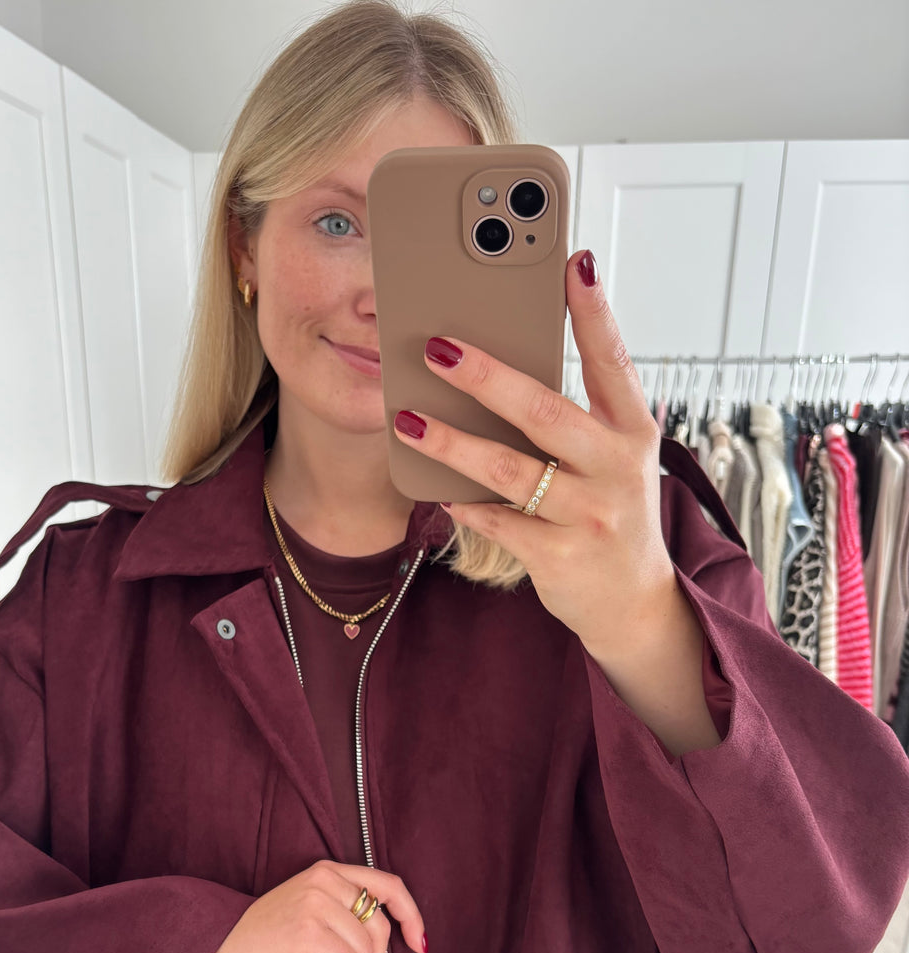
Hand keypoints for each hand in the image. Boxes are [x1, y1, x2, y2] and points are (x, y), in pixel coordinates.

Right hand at [187, 859, 425, 952]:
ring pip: (367, 949)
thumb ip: (344, 916)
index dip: (410, 914)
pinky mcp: (307, 934)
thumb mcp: (308, 912)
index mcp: (326, 872)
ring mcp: (314, 905)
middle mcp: (323, 881)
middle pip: (379, 925)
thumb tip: (387, 943)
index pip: (387, 885)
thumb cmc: (262, 942)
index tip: (418, 943)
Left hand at [392, 249, 675, 655]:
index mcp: (631, 430)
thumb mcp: (611, 458)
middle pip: (543, 410)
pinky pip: (500, 523)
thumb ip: (576, 413)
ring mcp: (590, 514)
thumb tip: (507, 361)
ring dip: (452, 442)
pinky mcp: (561, 556)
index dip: (592, 311)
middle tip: (436, 346)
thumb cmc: (609, 512)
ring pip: (509, 469)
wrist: (632, 601)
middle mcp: (617, 468)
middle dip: (486, 376)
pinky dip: (466, 504)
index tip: (572, 262)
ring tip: (407, 417)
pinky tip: (438, 490)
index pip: (612, 360)